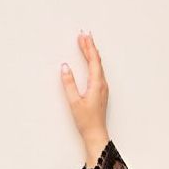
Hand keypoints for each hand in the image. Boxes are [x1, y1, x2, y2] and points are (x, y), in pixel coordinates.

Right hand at [60, 30, 109, 151]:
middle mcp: (102, 84)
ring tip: (86, 43)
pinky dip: (93, 62)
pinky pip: (98, 72)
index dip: (88, 47)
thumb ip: (69, 84)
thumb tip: (65, 67)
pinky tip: (91, 61)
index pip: (93, 61)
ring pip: (98, 66)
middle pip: (97, 61)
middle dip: (90, 47)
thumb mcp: (74, 102)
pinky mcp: (100, 92)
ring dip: (91, 54)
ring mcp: (102, 88)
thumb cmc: (86, 121)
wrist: (96, 134)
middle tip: (83, 35)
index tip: (83, 36)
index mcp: (97, 84)